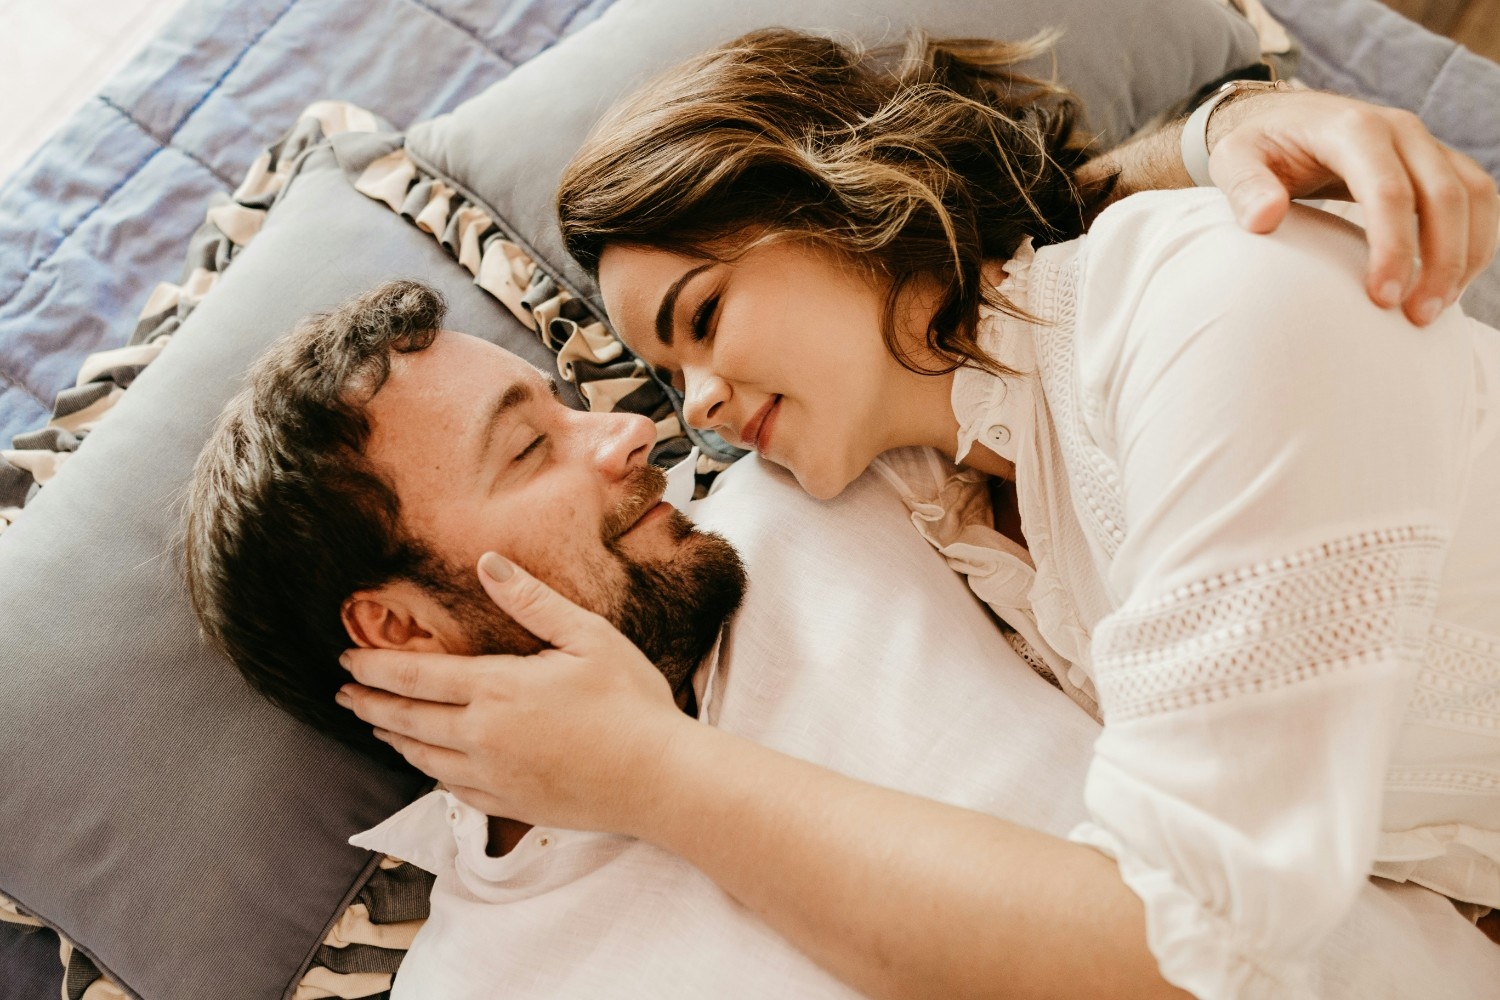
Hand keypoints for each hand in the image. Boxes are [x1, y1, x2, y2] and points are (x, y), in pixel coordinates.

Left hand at [338, 552, 689, 832]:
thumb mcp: (588, 637)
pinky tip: (425, 763)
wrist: (658, 779)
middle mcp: (483, 735)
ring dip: (392, 737)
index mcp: (498, 688)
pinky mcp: (510, 803)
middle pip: (408, 718)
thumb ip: (533, 601)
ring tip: (374, 723)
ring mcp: (494, 775)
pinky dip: (427, 770)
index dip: (375, 666)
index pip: (417, 675)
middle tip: (344, 692)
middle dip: (370, 702)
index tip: (346, 658)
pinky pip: (452, 787)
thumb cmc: (631, 702)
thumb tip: (489, 563)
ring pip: (423, 757)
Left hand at [1207, 89, 1498, 324]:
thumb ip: (1244, 186)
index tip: (1382, 299)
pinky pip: (1477, 197)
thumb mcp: (1234, 159)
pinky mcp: (1437, 160)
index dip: (1393, 248)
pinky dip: (1475, 240)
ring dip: (1466, 255)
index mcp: (1352, 129)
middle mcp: (1401, 130)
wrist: (1284, 118)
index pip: (1389, 192)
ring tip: (1436, 309)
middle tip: (1418, 318)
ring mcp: (1425, 143)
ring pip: (1473, 196)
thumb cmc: (1258, 146)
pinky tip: (1449, 284)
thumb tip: (1264, 220)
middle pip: (1445, 196)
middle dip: (1440, 261)